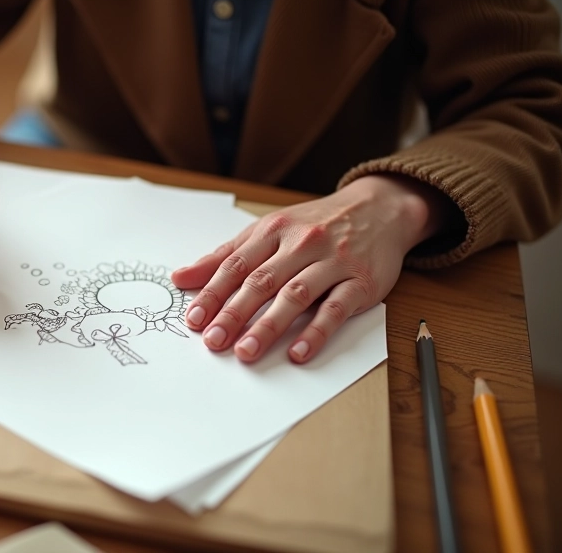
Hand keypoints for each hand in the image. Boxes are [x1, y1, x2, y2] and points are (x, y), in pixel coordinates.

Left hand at [171, 174, 448, 362]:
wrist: (381, 207)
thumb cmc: (316, 224)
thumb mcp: (269, 229)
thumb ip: (226, 255)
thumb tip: (180, 277)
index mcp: (274, 231)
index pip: (236, 265)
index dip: (212, 292)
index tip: (194, 319)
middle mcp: (301, 244)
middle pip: (261, 282)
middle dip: (234, 313)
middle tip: (213, 341)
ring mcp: (332, 262)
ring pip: (295, 295)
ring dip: (269, 326)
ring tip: (246, 351)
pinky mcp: (361, 282)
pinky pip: (336, 309)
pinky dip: (316, 332)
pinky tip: (298, 353)